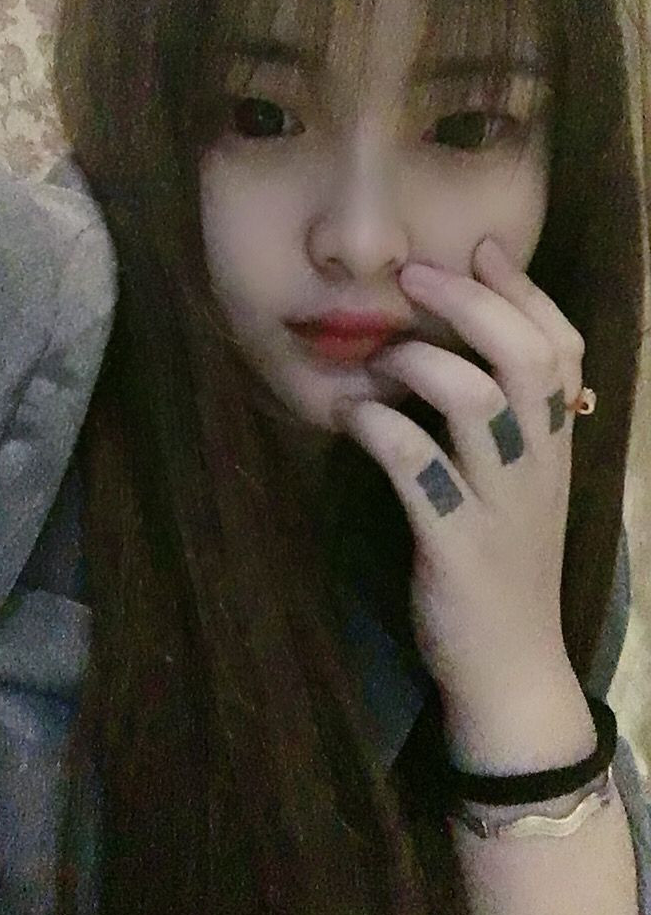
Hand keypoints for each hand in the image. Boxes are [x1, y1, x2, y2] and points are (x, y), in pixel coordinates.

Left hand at [333, 236, 585, 708]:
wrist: (510, 666)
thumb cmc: (505, 563)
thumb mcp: (523, 487)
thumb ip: (508, 425)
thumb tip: (460, 352)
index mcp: (556, 445)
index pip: (563, 348)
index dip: (526, 290)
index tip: (483, 248)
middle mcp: (539, 464)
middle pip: (523, 356)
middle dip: (469, 301)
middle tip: (416, 275)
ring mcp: (500, 504)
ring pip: (476, 400)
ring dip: (419, 360)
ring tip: (379, 358)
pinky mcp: (455, 545)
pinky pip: (418, 468)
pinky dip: (378, 428)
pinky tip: (350, 418)